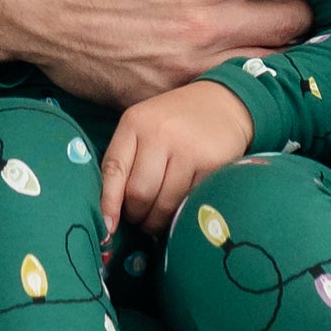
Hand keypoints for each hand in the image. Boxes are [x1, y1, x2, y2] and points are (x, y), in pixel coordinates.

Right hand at [0, 0, 330, 107]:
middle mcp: (207, 26)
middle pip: (296, 26)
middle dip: (312, 8)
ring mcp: (186, 69)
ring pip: (266, 67)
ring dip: (284, 48)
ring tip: (284, 31)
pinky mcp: (161, 96)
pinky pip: (220, 93)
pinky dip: (239, 76)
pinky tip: (231, 58)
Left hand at [100, 81, 255, 236]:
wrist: (222, 102)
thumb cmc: (174, 121)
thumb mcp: (143, 127)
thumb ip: (125, 161)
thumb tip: (109, 214)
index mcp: (135, 122)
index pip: (113, 170)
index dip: (108, 203)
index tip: (108, 227)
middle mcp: (159, 133)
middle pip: (138, 193)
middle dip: (136, 216)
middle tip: (141, 219)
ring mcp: (187, 149)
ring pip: (164, 204)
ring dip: (158, 221)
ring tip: (158, 220)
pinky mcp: (212, 164)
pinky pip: (190, 203)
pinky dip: (182, 215)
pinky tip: (180, 211)